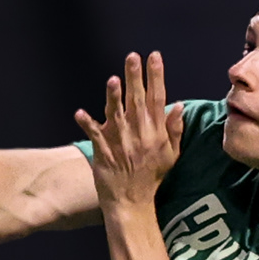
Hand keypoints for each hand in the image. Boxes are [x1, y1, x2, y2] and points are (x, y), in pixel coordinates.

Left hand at [74, 51, 183, 209]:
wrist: (132, 203)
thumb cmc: (151, 177)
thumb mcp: (171, 154)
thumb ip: (174, 129)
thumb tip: (179, 105)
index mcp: (155, 133)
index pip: (157, 99)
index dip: (156, 77)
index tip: (154, 57)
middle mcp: (139, 135)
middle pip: (137, 101)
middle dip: (135, 78)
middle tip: (132, 56)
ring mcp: (121, 144)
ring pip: (117, 116)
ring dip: (115, 98)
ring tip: (113, 80)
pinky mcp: (104, 153)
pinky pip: (95, 136)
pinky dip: (87, 125)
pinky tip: (79, 113)